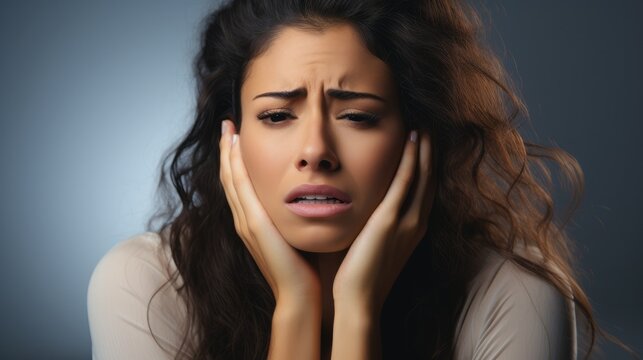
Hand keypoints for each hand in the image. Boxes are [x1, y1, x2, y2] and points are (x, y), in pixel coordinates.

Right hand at [219, 120, 321, 303]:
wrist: (300, 296)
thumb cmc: (304, 269)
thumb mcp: (295, 234)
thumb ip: (294, 217)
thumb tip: (306, 199)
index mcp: (254, 223)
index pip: (240, 185)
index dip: (236, 161)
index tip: (237, 137)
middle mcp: (244, 220)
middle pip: (230, 178)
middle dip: (227, 151)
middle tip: (227, 124)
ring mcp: (246, 222)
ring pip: (231, 179)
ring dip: (227, 152)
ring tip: (227, 129)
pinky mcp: (253, 223)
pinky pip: (240, 187)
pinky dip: (234, 165)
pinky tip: (234, 145)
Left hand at [332, 130, 433, 314]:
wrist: (357, 301)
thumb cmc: (357, 276)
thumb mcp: (369, 244)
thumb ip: (369, 224)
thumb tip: (356, 206)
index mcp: (411, 230)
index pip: (423, 191)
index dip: (425, 167)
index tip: (422, 145)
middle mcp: (416, 223)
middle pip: (429, 180)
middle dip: (429, 153)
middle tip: (428, 128)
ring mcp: (407, 221)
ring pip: (422, 176)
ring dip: (424, 149)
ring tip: (424, 126)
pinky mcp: (391, 220)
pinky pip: (406, 182)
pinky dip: (411, 159)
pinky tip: (413, 139)